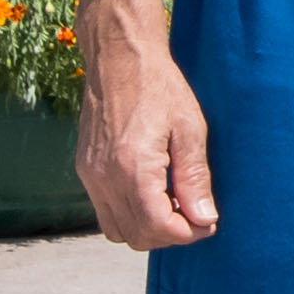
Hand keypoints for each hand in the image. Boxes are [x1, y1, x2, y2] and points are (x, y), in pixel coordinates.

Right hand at [70, 0, 217, 248]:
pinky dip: (130, 214)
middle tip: (195, 214)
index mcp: (132, 168)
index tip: (209, 222)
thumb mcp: (190, 129)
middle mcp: (104, 178)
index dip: (189, 233)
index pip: (159, 228)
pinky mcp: (85, 169)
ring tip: (175, 204)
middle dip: (169, 235)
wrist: (119, 58)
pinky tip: (154, 192)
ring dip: (147, 228)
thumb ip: (195, 178)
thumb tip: (204, 219)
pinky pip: (104, 211)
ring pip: (116, 230)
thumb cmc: (159, 86)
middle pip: (136, 236)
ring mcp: (90, 175)